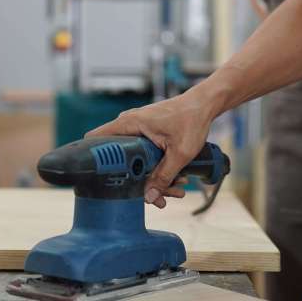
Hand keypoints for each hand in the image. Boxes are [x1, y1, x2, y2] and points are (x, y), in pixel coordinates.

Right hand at [85, 92, 216, 207]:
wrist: (205, 104)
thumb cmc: (192, 119)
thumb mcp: (179, 153)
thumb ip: (164, 176)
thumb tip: (149, 196)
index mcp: (129, 124)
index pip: (96, 141)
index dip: (98, 161)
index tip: (109, 182)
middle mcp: (129, 125)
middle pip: (120, 158)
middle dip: (137, 180)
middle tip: (157, 196)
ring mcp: (138, 129)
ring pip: (136, 160)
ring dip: (153, 178)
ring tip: (175, 190)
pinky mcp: (147, 134)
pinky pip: (146, 155)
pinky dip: (158, 168)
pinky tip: (176, 179)